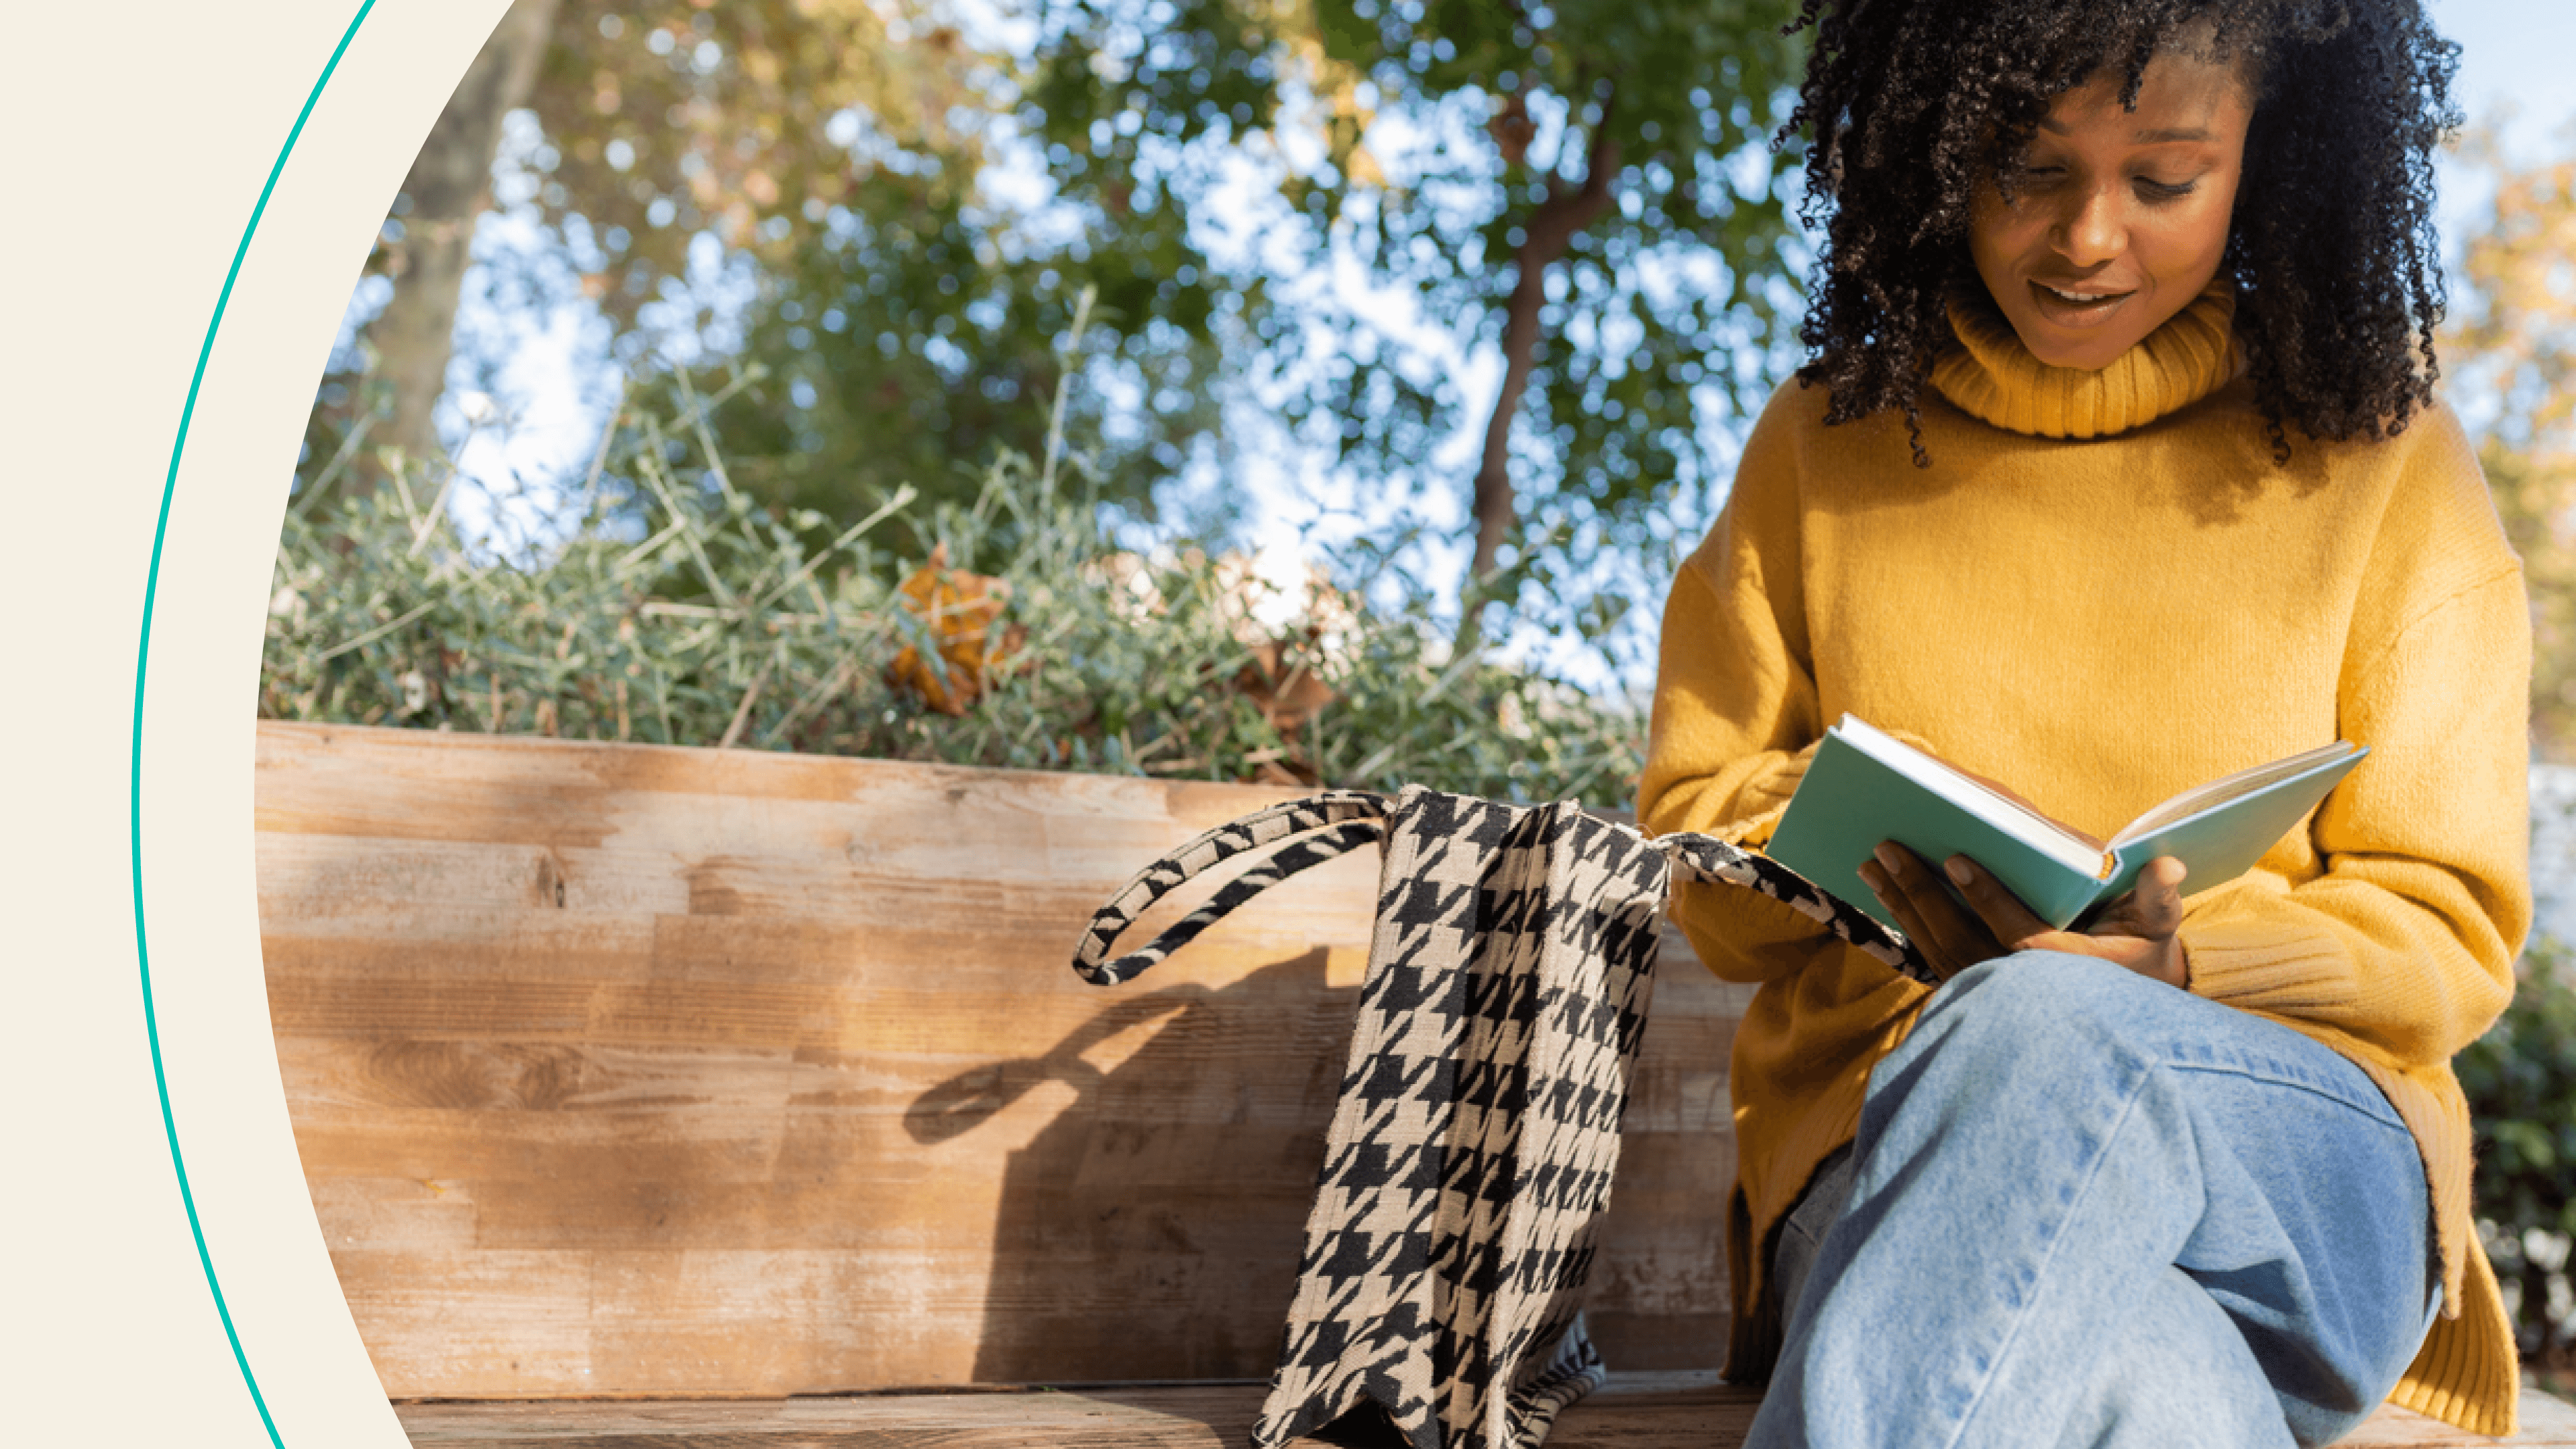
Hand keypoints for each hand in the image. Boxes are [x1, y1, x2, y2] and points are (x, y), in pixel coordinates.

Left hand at [1857, 842, 2189, 987]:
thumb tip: (2169, 864)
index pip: (2019, 933)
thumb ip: (2160, 897)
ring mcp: (1989, 997)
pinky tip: (1883, 892)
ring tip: (1871, 863)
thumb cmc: (2135, 957)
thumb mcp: (2156, 928)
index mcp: (2064, 968)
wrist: (2118, 1014)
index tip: (1956, 859)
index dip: (1987, 896)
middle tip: (1886, 848)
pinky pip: (1930, 958)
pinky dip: (1906, 924)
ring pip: (1936, 949)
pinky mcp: (1970, 996)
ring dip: (1901, 905)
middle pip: (1959, 940)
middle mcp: (2018, 990)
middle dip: (1920, 893)